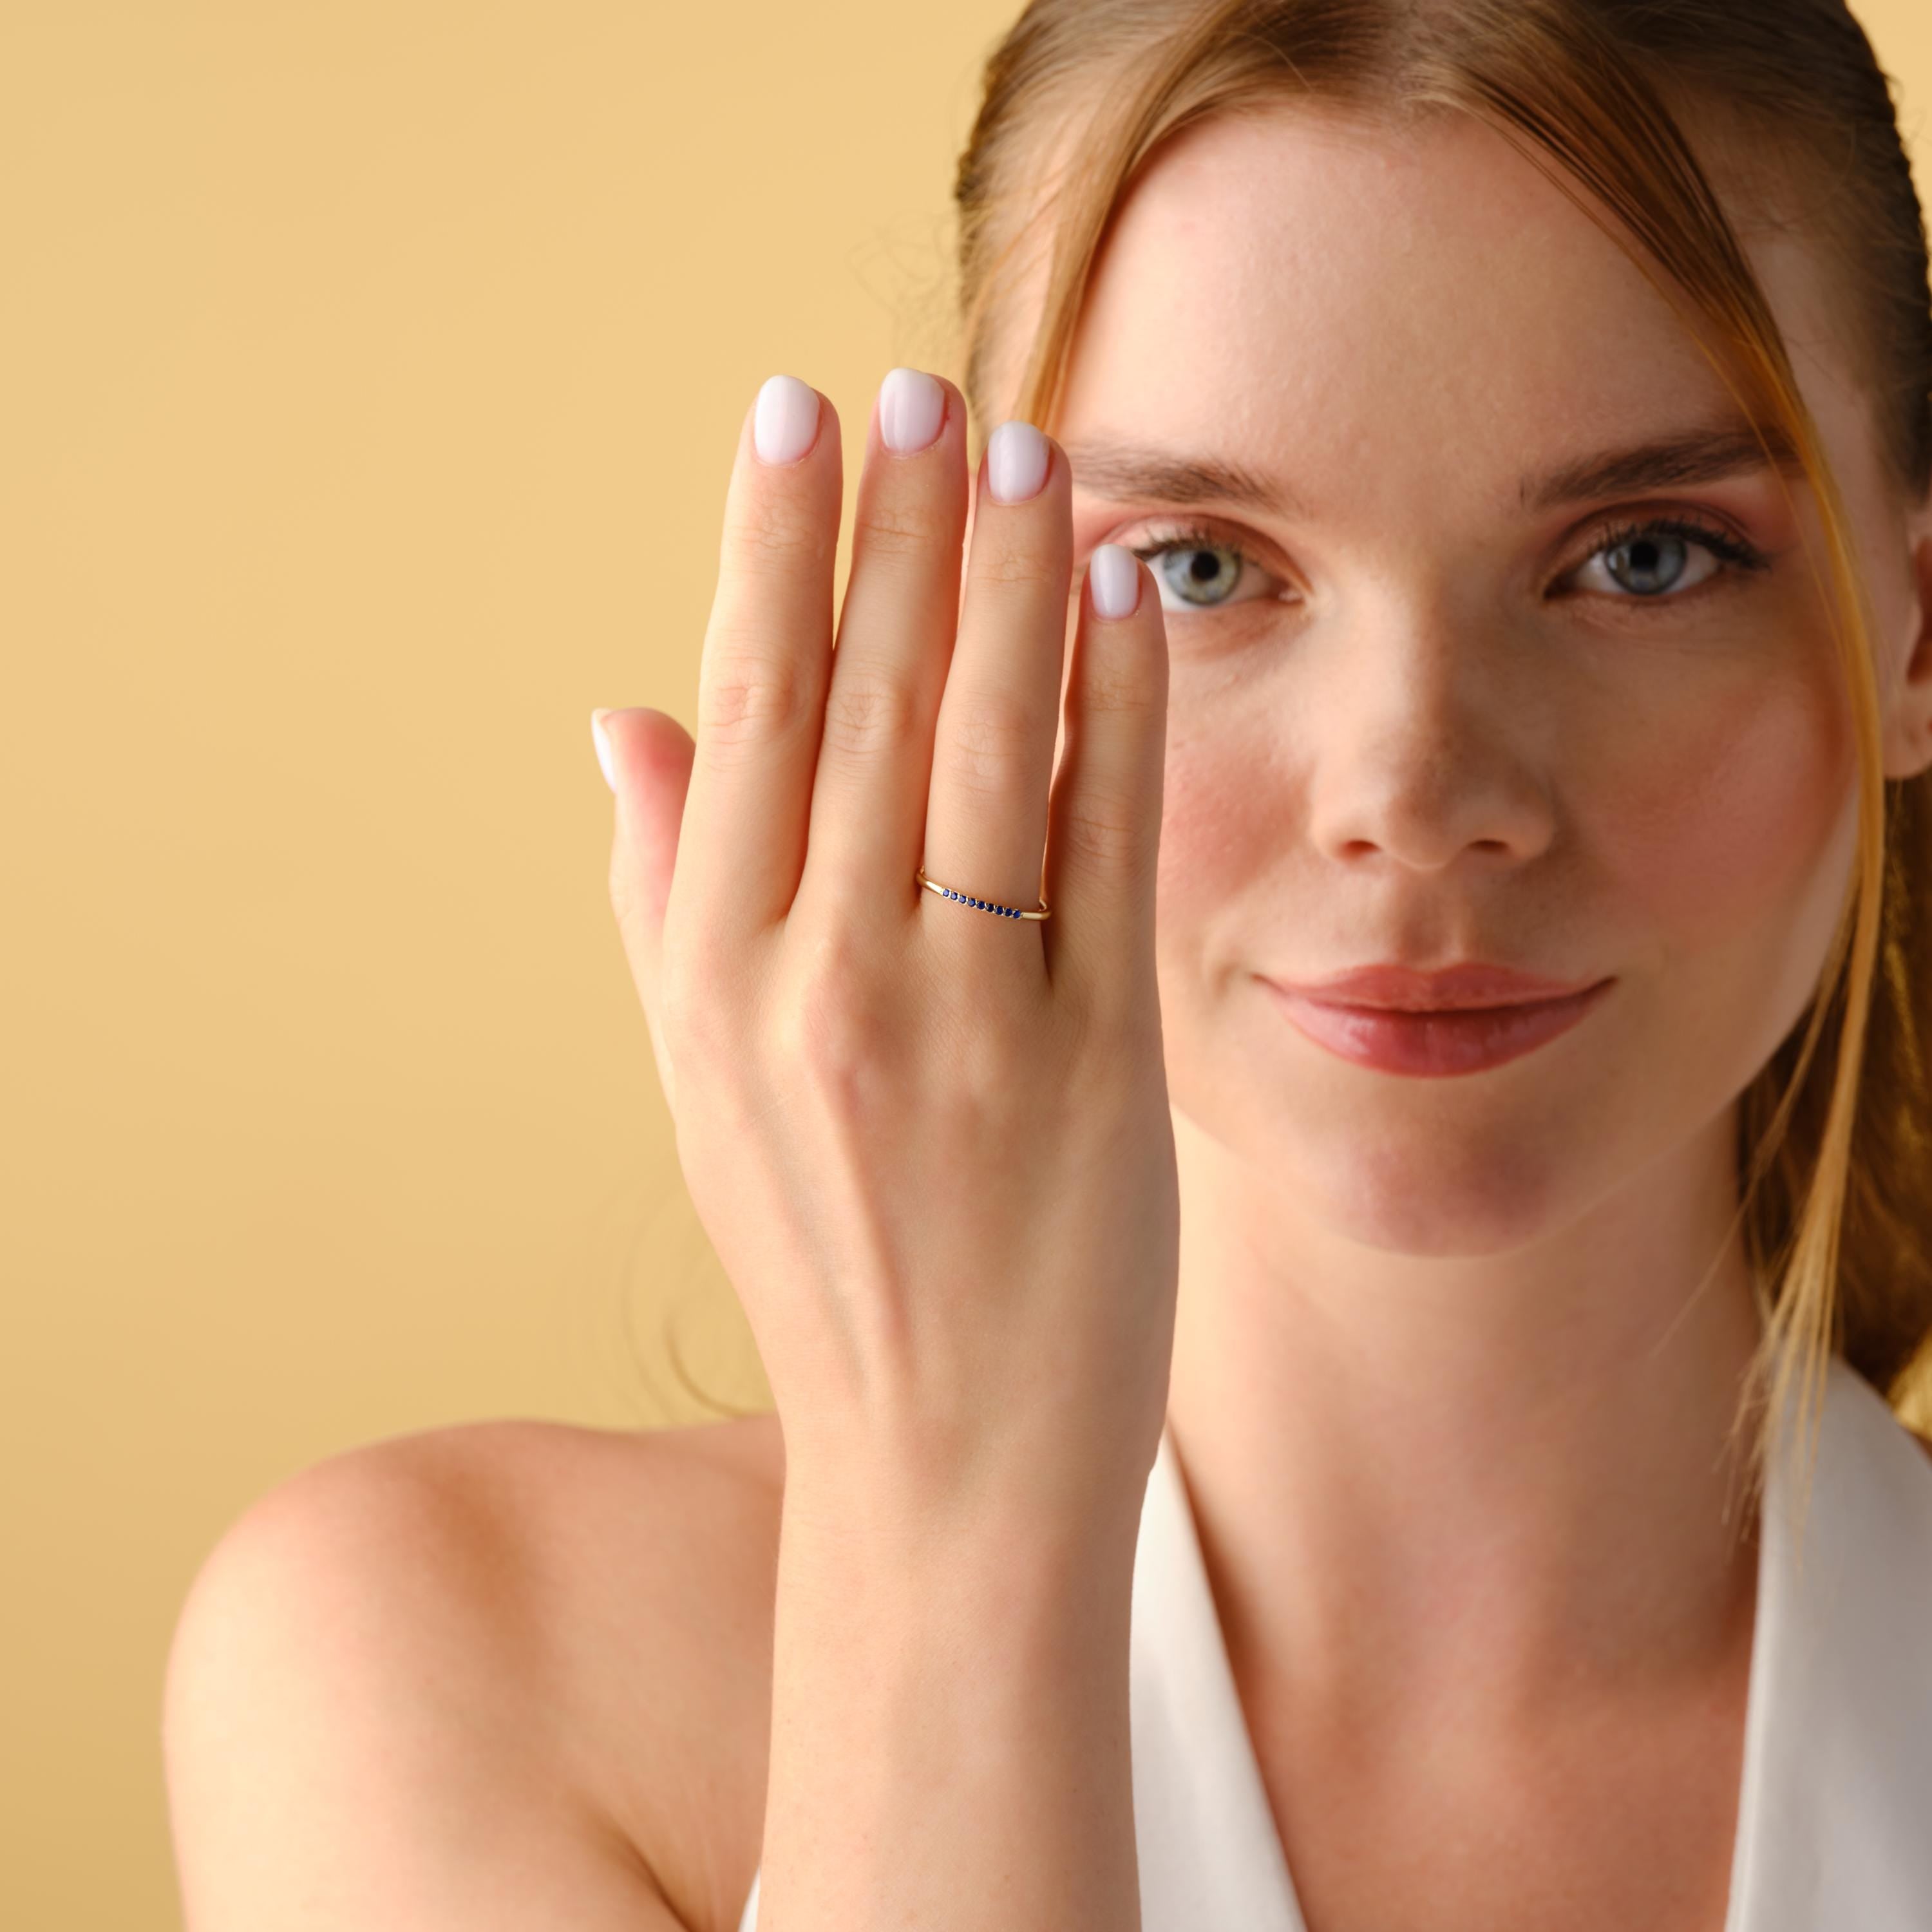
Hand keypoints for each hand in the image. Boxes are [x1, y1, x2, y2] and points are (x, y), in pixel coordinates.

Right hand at [595, 368, 1176, 1544]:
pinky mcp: (1096, 1060)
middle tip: (913, 384)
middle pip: (863, 702)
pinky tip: (1121, 596)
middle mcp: (830, 981)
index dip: (769, 550)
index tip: (791, 417)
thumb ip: (662, 894)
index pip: (747, 713)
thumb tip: (623, 716)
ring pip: (986, 747)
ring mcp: (970, 1019)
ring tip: (1019, 446)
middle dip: (892, 524)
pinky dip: (1113, 708)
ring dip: (1006, 578)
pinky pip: (1106, 845)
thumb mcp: (697, 1084)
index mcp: (716, 978)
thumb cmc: (820, 1258)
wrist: (944, 1459)